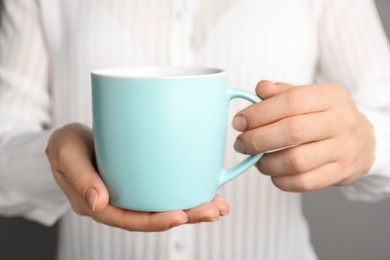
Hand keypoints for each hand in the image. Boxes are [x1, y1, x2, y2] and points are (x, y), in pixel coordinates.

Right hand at [46, 123, 229, 230]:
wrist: (71, 139)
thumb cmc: (66, 146)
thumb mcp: (66, 154)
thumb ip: (80, 177)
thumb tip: (99, 202)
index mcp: (100, 205)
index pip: (130, 219)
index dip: (155, 221)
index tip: (180, 216)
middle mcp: (120, 203)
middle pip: (155, 216)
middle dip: (186, 216)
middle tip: (214, 211)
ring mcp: (133, 192)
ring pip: (164, 204)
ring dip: (192, 206)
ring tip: (219, 204)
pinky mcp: (141, 179)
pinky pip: (164, 188)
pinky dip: (185, 188)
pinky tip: (205, 186)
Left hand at [232, 81, 375, 191]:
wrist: (362, 141)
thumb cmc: (324, 116)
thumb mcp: (308, 96)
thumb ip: (281, 92)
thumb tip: (260, 88)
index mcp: (331, 96)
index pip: (291, 102)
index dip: (259, 113)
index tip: (239, 122)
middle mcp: (341, 122)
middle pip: (292, 132)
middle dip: (258, 139)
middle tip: (241, 143)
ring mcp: (343, 150)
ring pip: (296, 161)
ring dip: (266, 163)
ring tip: (256, 159)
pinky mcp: (340, 173)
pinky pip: (304, 182)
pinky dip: (281, 180)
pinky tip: (273, 172)